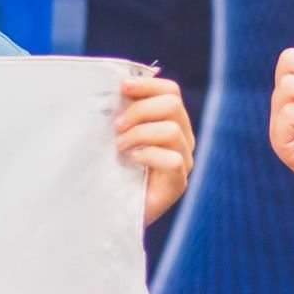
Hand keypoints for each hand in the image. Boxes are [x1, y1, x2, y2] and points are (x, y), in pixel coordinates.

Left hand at [117, 73, 193, 226]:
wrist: (109, 210)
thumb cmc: (111, 167)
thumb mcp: (116, 133)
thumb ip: (122, 111)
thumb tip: (116, 84)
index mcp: (172, 121)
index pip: (170, 91)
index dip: (147, 84)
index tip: (122, 86)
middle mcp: (183, 139)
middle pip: (172, 105)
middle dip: (140, 110)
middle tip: (117, 126)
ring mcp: (184, 161)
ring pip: (172, 130)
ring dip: (140, 134)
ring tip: (120, 146)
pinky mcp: (178, 183)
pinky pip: (172, 159)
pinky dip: (148, 155)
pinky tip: (131, 159)